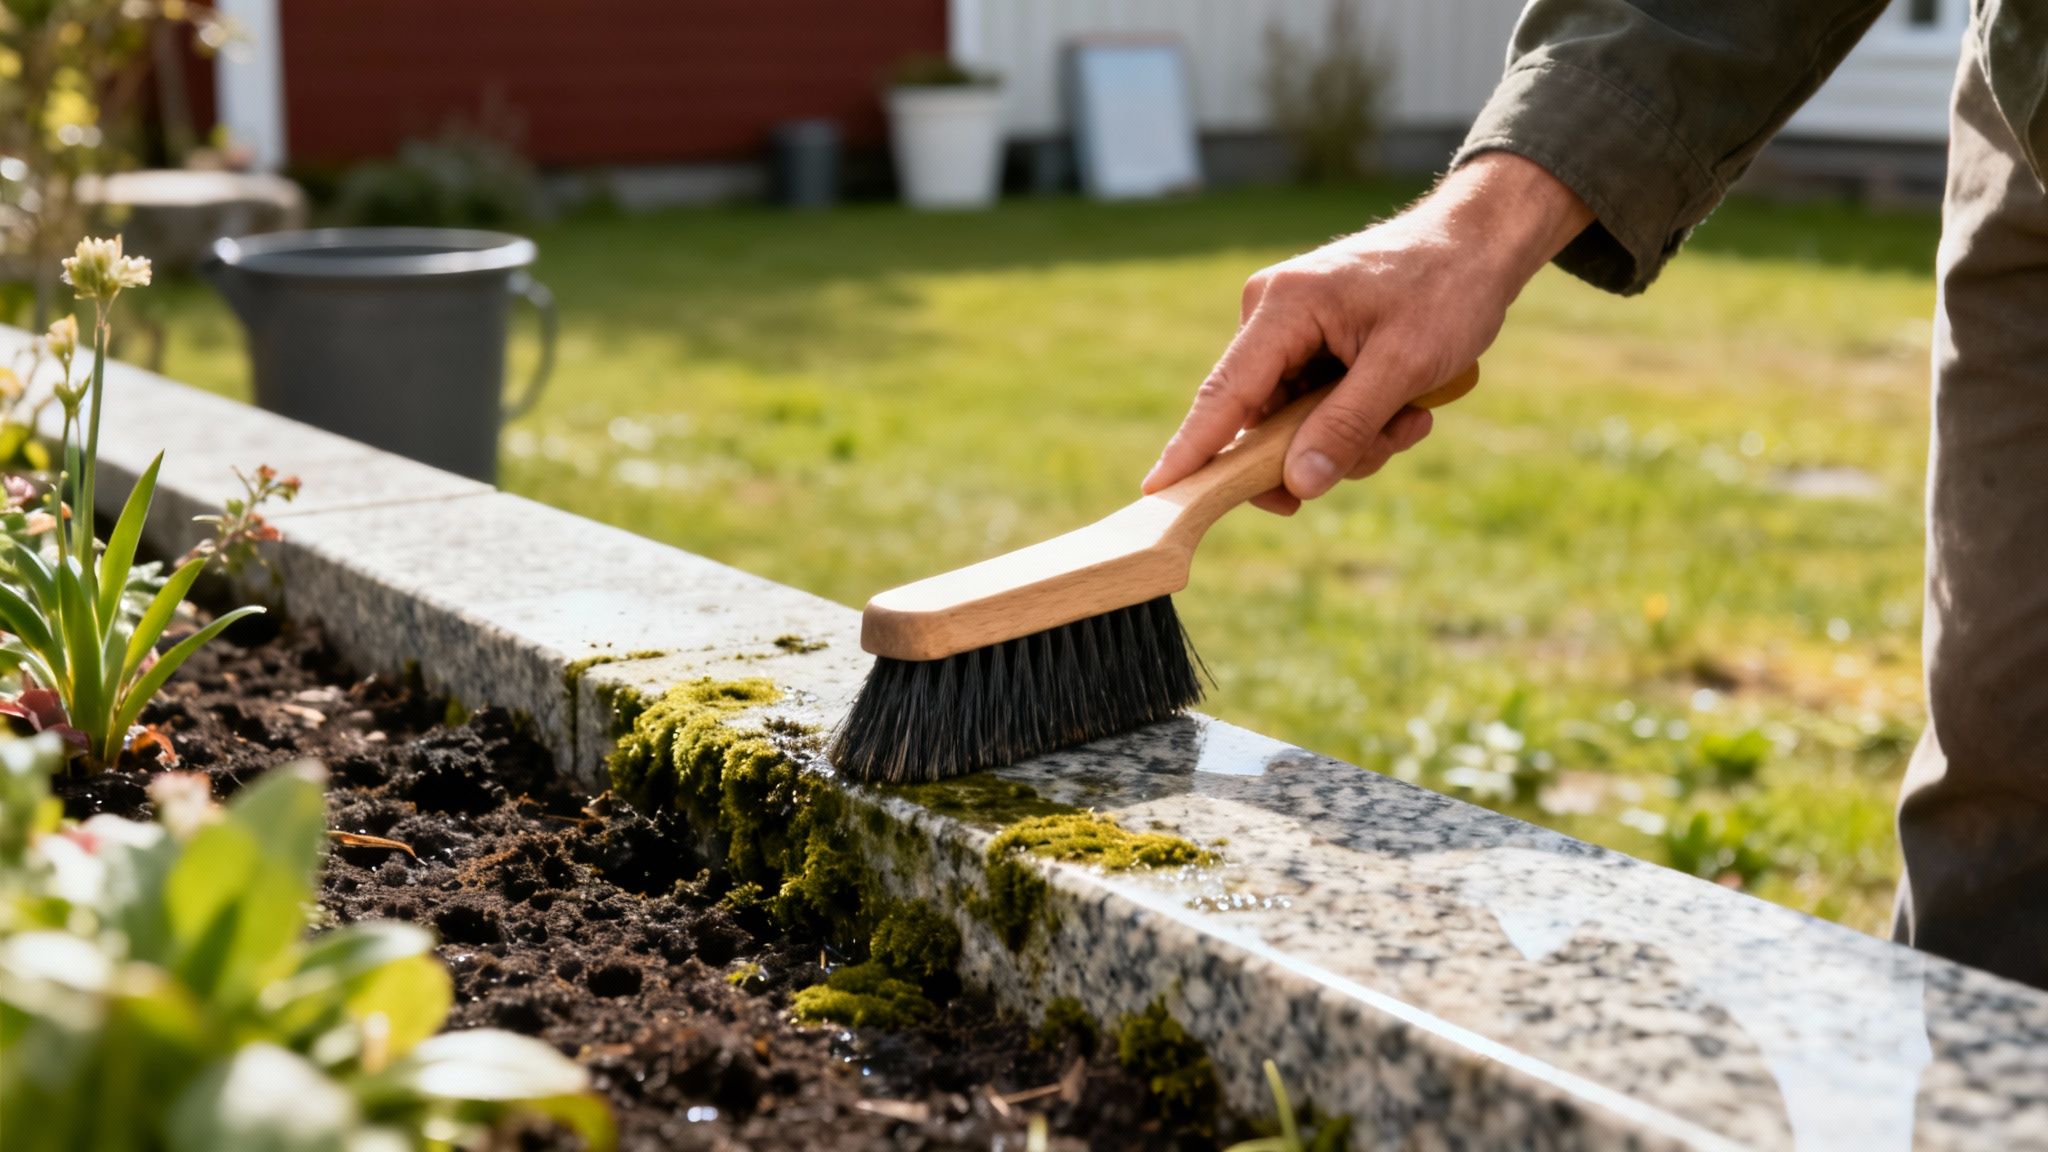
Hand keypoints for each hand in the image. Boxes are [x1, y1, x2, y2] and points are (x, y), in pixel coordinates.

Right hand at [1142, 152, 1593, 513]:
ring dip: (1355, 438)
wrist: (1480, 243)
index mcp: (1283, 307)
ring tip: (1414, 416)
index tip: (1157, 492)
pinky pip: (1314, 407)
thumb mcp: (1405, 365)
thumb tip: (1296, 485)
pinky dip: (1358, 420)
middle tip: (1396, 439)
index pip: (1225, 394)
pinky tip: (1407, 407)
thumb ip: (1346, 426)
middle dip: (1325, 450)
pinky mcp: (1308, 343)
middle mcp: (1270, 315)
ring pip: (1294, 424)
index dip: (1192, 449)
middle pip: (1263, 421)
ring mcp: (1288, 330)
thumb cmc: (1448, 288)